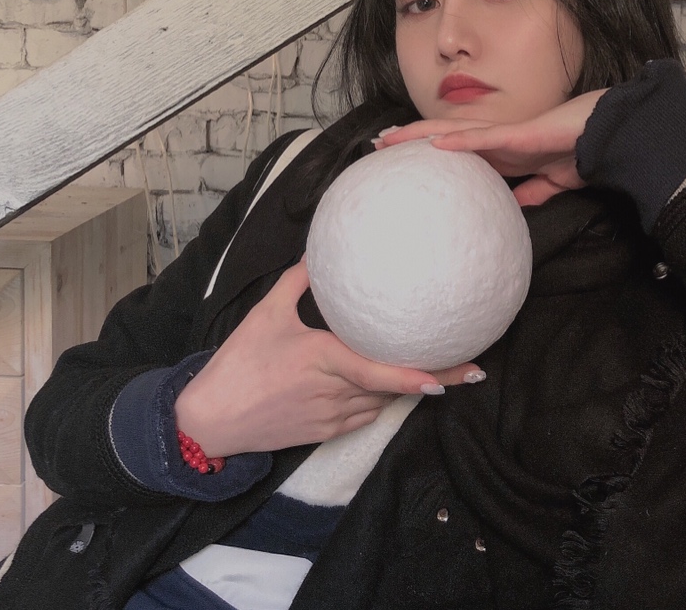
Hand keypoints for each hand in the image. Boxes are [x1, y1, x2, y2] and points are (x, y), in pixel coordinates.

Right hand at [174, 260, 481, 456]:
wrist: (210, 421)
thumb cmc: (238, 363)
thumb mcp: (265, 313)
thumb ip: (296, 281)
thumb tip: (319, 252)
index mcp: (321, 360)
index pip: (376, 373)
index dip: (414, 376)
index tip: (448, 375)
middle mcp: (332, 393)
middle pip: (393, 390)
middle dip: (435, 379)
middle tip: (474, 367)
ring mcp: (331, 417)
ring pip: (384, 403)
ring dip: (412, 389)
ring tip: (450, 372)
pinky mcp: (326, 433)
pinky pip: (366, 416)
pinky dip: (385, 401)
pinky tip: (401, 388)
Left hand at [375, 90, 606, 206]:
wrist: (613, 136)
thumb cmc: (583, 153)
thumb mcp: (552, 182)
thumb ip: (532, 193)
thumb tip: (512, 208)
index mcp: (501, 153)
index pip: (454, 152)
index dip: (425, 154)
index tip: (398, 161)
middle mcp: (496, 141)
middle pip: (443, 138)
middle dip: (409, 141)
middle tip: (376, 147)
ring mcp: (505, 135)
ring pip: (453, 133)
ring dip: (418, 136)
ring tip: (387, 140)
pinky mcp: (521, 135)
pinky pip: (485, 139)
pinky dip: (459, 141)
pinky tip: (435, 144)